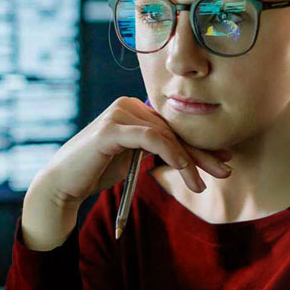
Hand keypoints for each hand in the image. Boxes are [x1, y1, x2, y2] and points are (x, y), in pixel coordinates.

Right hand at [41, 96, 231, 206]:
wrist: (63, 184)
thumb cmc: (98, 171)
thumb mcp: (135, 158)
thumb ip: (157, 148)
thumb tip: (192, 154)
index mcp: (134, 109)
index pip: (174, 127)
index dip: (200, 144)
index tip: (224, 159)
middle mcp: (128, 105)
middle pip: (174, 130)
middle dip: (201, 153)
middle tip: (226, 170)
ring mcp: (118, 113)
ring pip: (166, 135)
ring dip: (188, 162)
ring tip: (201, 185)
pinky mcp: (111, 129)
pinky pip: (151, 138)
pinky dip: (171, 154)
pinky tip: (185, 171)